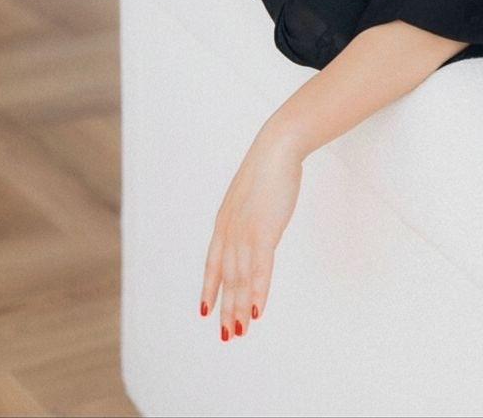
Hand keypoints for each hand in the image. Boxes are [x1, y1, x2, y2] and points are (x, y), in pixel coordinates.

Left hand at [200, 128, 303, 341]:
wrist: (277, 147)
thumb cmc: (269, 168)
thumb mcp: (252, 194)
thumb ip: (249, 213)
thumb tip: (254, 223)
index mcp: (225, 221)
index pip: (213, 262)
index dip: (209, 287)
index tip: (205, 310)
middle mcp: (230, 230)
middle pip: (226, 277)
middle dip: (226, 307)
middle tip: (227, 334)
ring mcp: (245, 231)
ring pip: (240, 278)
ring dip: (239, 307)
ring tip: (240, 330)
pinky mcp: (263, 231)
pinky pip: (259, 269)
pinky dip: (257, 291)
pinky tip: (257, 310)